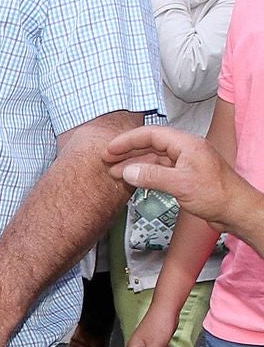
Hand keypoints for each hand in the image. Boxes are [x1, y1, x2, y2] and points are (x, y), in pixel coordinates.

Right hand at [104, 126, 249, 235]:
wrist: (238, 212)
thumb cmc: (218, 195)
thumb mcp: (180, 184)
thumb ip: (151, 176)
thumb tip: (128, 171)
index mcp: (186, 144)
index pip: (150, 134)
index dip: (127, 140)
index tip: (110, 149)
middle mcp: (185, 150)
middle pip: (150, 145)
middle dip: (128, 151)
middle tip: (108, 158)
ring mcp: (186, 163)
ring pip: (154, 158)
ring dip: (135, 164)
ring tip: (116, 171)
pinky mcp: (187, 176)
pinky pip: (161, 170)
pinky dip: (146, 174)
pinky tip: (135, 180)